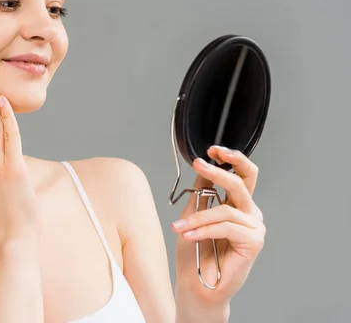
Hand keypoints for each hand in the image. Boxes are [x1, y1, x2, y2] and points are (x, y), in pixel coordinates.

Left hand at [172, 146, 265, 307]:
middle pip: (240, 182)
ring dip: (197, 218)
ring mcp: (254, 227)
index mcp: (237, 204)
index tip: (211, 150)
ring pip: (225, 210)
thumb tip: (202, 169)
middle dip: (218, 170)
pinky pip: (226, 227)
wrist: (197, 284)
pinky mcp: (254, 241)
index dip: (231, 158)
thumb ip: (202, 193)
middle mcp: (249, 213)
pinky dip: (203, 230)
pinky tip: (187, 235)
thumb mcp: (193, 214)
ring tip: (178, 228)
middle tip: (199, 164)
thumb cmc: (195, 252)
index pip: (242, 174)